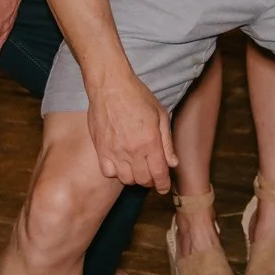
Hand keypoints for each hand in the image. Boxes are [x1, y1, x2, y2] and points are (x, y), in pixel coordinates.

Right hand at [86, 71, 177, 191]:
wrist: (111, 87)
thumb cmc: (138, 97)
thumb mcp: (161, 115)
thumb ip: (167, 142)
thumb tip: (173, 163)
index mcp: (150, 141)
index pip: (159, 173)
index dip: (163, 184)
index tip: (163, 188)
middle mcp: (132, 150)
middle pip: (143, 180)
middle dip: (150, 181)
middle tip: (152, 175)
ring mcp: (115, 151)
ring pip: (126, 179)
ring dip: (134, 178)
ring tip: (137, 169)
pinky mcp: (101, 149)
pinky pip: (108, 172)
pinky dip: (115, 173)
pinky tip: (120, 164)